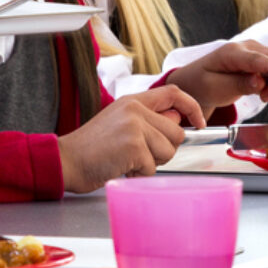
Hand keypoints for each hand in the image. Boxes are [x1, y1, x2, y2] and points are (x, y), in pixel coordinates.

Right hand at [57, 85, 204, 192]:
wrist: (68, 159)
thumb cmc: (92, 147)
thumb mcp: (120, 122)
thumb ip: (147, 119)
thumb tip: (177, 119)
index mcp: (133, 101)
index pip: (173, 92)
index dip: (192, 107)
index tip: (200, 122)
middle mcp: (135, 109)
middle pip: (176, 132)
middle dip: (163, 150)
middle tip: (137, 154)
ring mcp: (134, 126)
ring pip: (168, 151)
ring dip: (150, 163)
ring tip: (126, 159)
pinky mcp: (133, 146)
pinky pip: (153, 167)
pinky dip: (138, 174)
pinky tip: (121, 167)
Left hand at [165, 41, 267, 114]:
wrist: (198, 82)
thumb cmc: (203, 84)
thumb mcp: (215, 88)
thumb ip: (238, 85)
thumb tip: (260, 82)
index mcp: (232, 52)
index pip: (258, 59)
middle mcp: (248, 47)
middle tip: (264, 97)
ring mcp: (257, 52)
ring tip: (263, 96)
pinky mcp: (262, 60)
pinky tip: (264, 92)